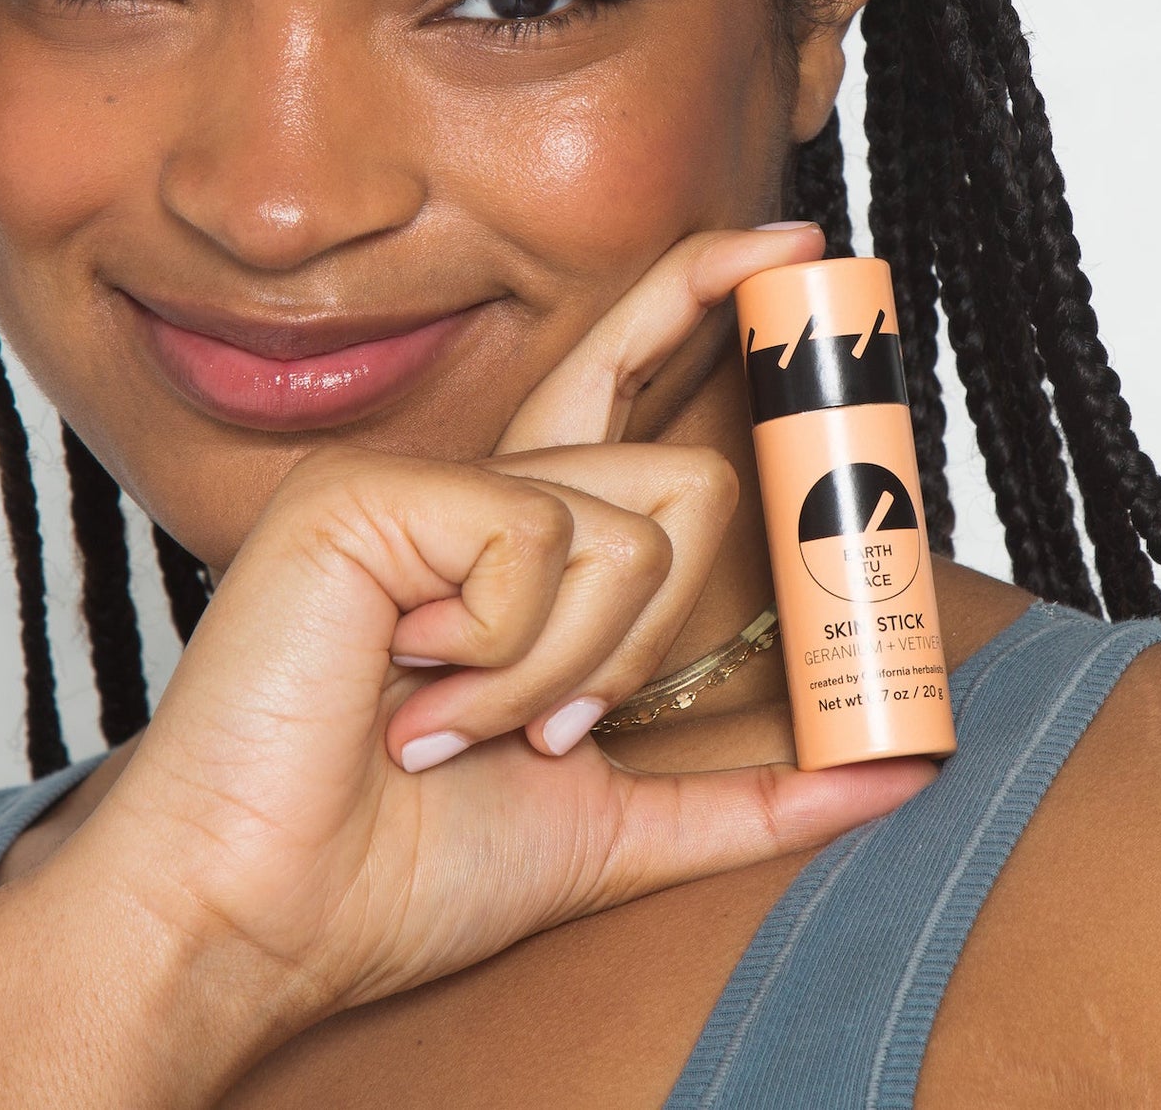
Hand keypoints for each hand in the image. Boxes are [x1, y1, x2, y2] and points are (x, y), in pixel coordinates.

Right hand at [67, 224, 932, 1051]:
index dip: (705, 295)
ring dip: (570, 678)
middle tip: (556, 735)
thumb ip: (750, 795)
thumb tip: (899, 773)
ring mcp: (421, 479)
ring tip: (454, 726)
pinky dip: (511, 662)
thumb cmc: (397, 868)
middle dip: (648, 646)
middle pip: (683, 480)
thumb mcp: (609, 822)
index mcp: (514, 542)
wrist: (260, 918)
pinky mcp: (375, 487)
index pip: (629, 381)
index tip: (799, 241)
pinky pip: (545, 544)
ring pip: (632, 529)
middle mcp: (473, 488)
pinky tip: (411, 693)